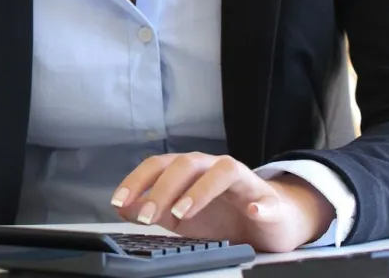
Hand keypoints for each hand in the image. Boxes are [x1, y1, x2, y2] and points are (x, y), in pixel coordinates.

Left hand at [110, 152, 333, 253]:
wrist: (269, 223)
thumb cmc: (223, 215)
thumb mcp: (181, 216)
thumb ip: (154, 209)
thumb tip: (123, 207)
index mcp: (191, 170)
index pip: (159, 165)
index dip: (137, 181)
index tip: (119, 202)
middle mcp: (214, 168)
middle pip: (187, 164)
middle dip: (162, 189)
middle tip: (146, 217)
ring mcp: (244, 181)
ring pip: (224, 171)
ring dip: (201, 190)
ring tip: (182, 213)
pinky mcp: (270, 200)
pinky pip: (268, 200)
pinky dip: (260, 205)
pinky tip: (253, 212)